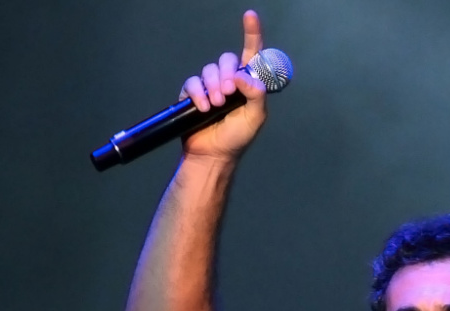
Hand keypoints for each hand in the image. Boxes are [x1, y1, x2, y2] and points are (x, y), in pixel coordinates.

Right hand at [178, 10, 266, 159]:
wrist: (213, 155)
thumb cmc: (236, 138)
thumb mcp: (255, 117)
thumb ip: (256, 95)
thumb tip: (243, 76)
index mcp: (248, 84)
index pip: (252, 54)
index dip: (252, 34)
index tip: (250, 16)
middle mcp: (230, 81)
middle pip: (227, 60)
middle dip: (228, 74)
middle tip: (229, 94)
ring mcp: (210, 87)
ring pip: (210, 70)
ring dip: (214, 85)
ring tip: (217, 105)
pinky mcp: (193, 94)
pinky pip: (192, 82)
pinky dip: (198, 93)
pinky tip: (203, 107)